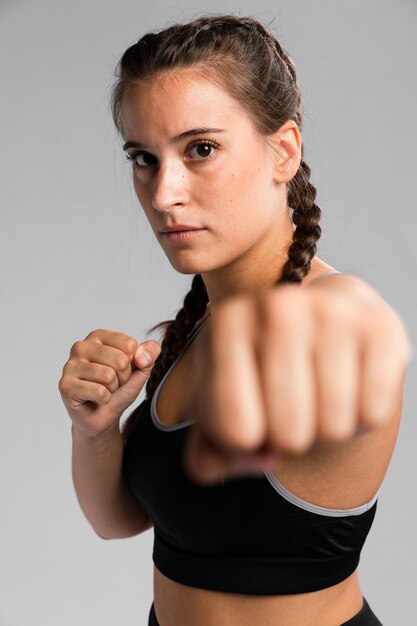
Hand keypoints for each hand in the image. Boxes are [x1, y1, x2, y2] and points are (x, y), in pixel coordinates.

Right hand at [59, 329, 160, 437]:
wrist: (104, 417)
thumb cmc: (119, 389)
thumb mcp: (140, 369)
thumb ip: (149, 354)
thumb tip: (144, 355)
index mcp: (98, 336)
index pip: (130, 345)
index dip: (133, 363)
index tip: (122, 371)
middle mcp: (81, 346)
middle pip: (120, 361)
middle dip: (123, 378)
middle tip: (112, 384)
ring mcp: (70, 365)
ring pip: (109, 376)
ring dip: (112, 389)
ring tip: (103, 390)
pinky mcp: (65, 385)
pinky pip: (99, 392)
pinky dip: (104, 400)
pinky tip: (94, 399)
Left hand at [183, 281, 410, 484]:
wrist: (315, 319)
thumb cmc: (260, 371)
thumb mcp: (218, 408)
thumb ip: (207, 456)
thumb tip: (260, 460)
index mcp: (225, 323)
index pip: (235, 429)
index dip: (245, 443)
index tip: (250, 414)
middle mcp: (276, 308)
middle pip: (288, 433)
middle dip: (289, 438)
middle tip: (290, 406)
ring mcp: (331, 312)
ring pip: (333, 427)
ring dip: (327, 428)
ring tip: (317, 392)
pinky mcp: (379, 327)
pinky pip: (373, 412)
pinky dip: (363, 416)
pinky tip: (349, 382)